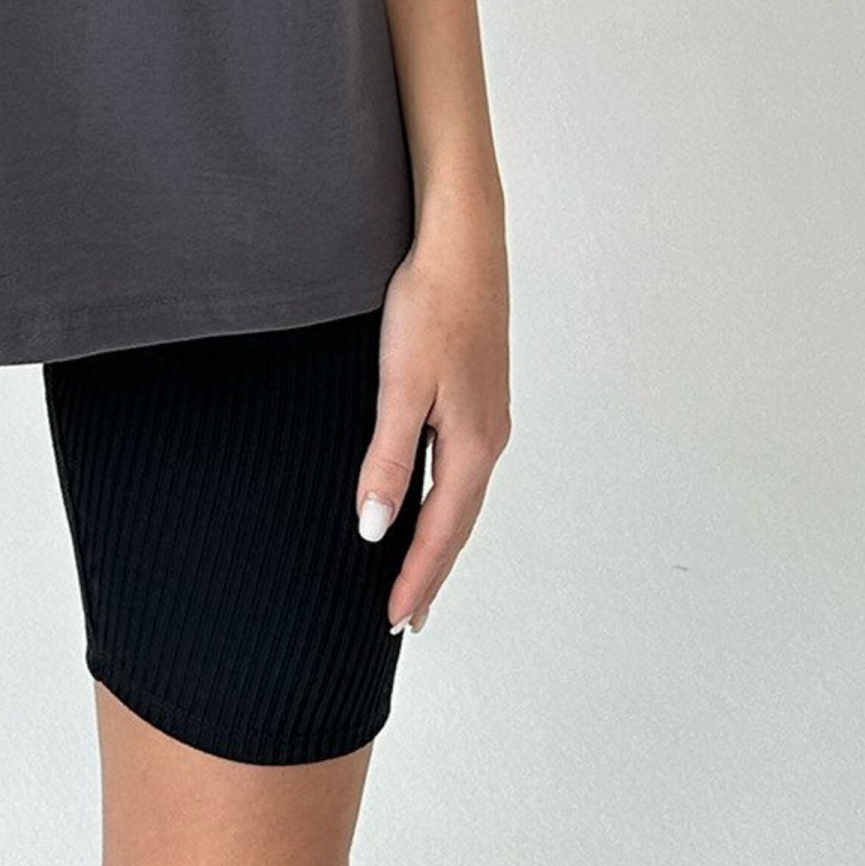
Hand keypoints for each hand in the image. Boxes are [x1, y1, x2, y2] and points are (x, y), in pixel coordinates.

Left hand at [354, 193, 510, 633]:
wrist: (462, 242)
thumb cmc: (431, 305)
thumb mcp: (399, 384)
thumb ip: (388, 459)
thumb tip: (375, 530)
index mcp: (471, 445)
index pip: (440, 533)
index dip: (416, 579)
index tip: (394, 623)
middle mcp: (489, 438)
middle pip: (458, 523)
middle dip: (431, 571)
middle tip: (406, 617)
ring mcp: (487, 415)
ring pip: (462, 495)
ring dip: (440, 537)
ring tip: (416, 571)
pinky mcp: (478, 393)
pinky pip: (461, 467)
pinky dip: (445, 498)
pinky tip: (429, 496)